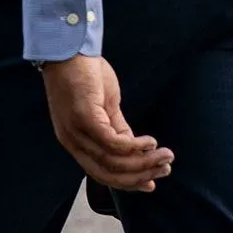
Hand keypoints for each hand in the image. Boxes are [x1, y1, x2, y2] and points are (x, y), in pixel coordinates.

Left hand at [39, 55, 172, 191]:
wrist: (67, 48)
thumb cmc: (85, 74)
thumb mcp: (105, 107)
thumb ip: (118, 128)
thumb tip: (135, 149)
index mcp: (76, 142)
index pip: (101, 174)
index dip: (128, 183)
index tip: (151, 184)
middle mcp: (73, 142)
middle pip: (108, 174)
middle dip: (140, 176)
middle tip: (165, 170)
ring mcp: (76, 131)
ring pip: (113, 161)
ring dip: (143, 163)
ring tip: (165, 156)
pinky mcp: (84, 118)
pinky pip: (112, 143)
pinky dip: (134, 147)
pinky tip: (150, 142)